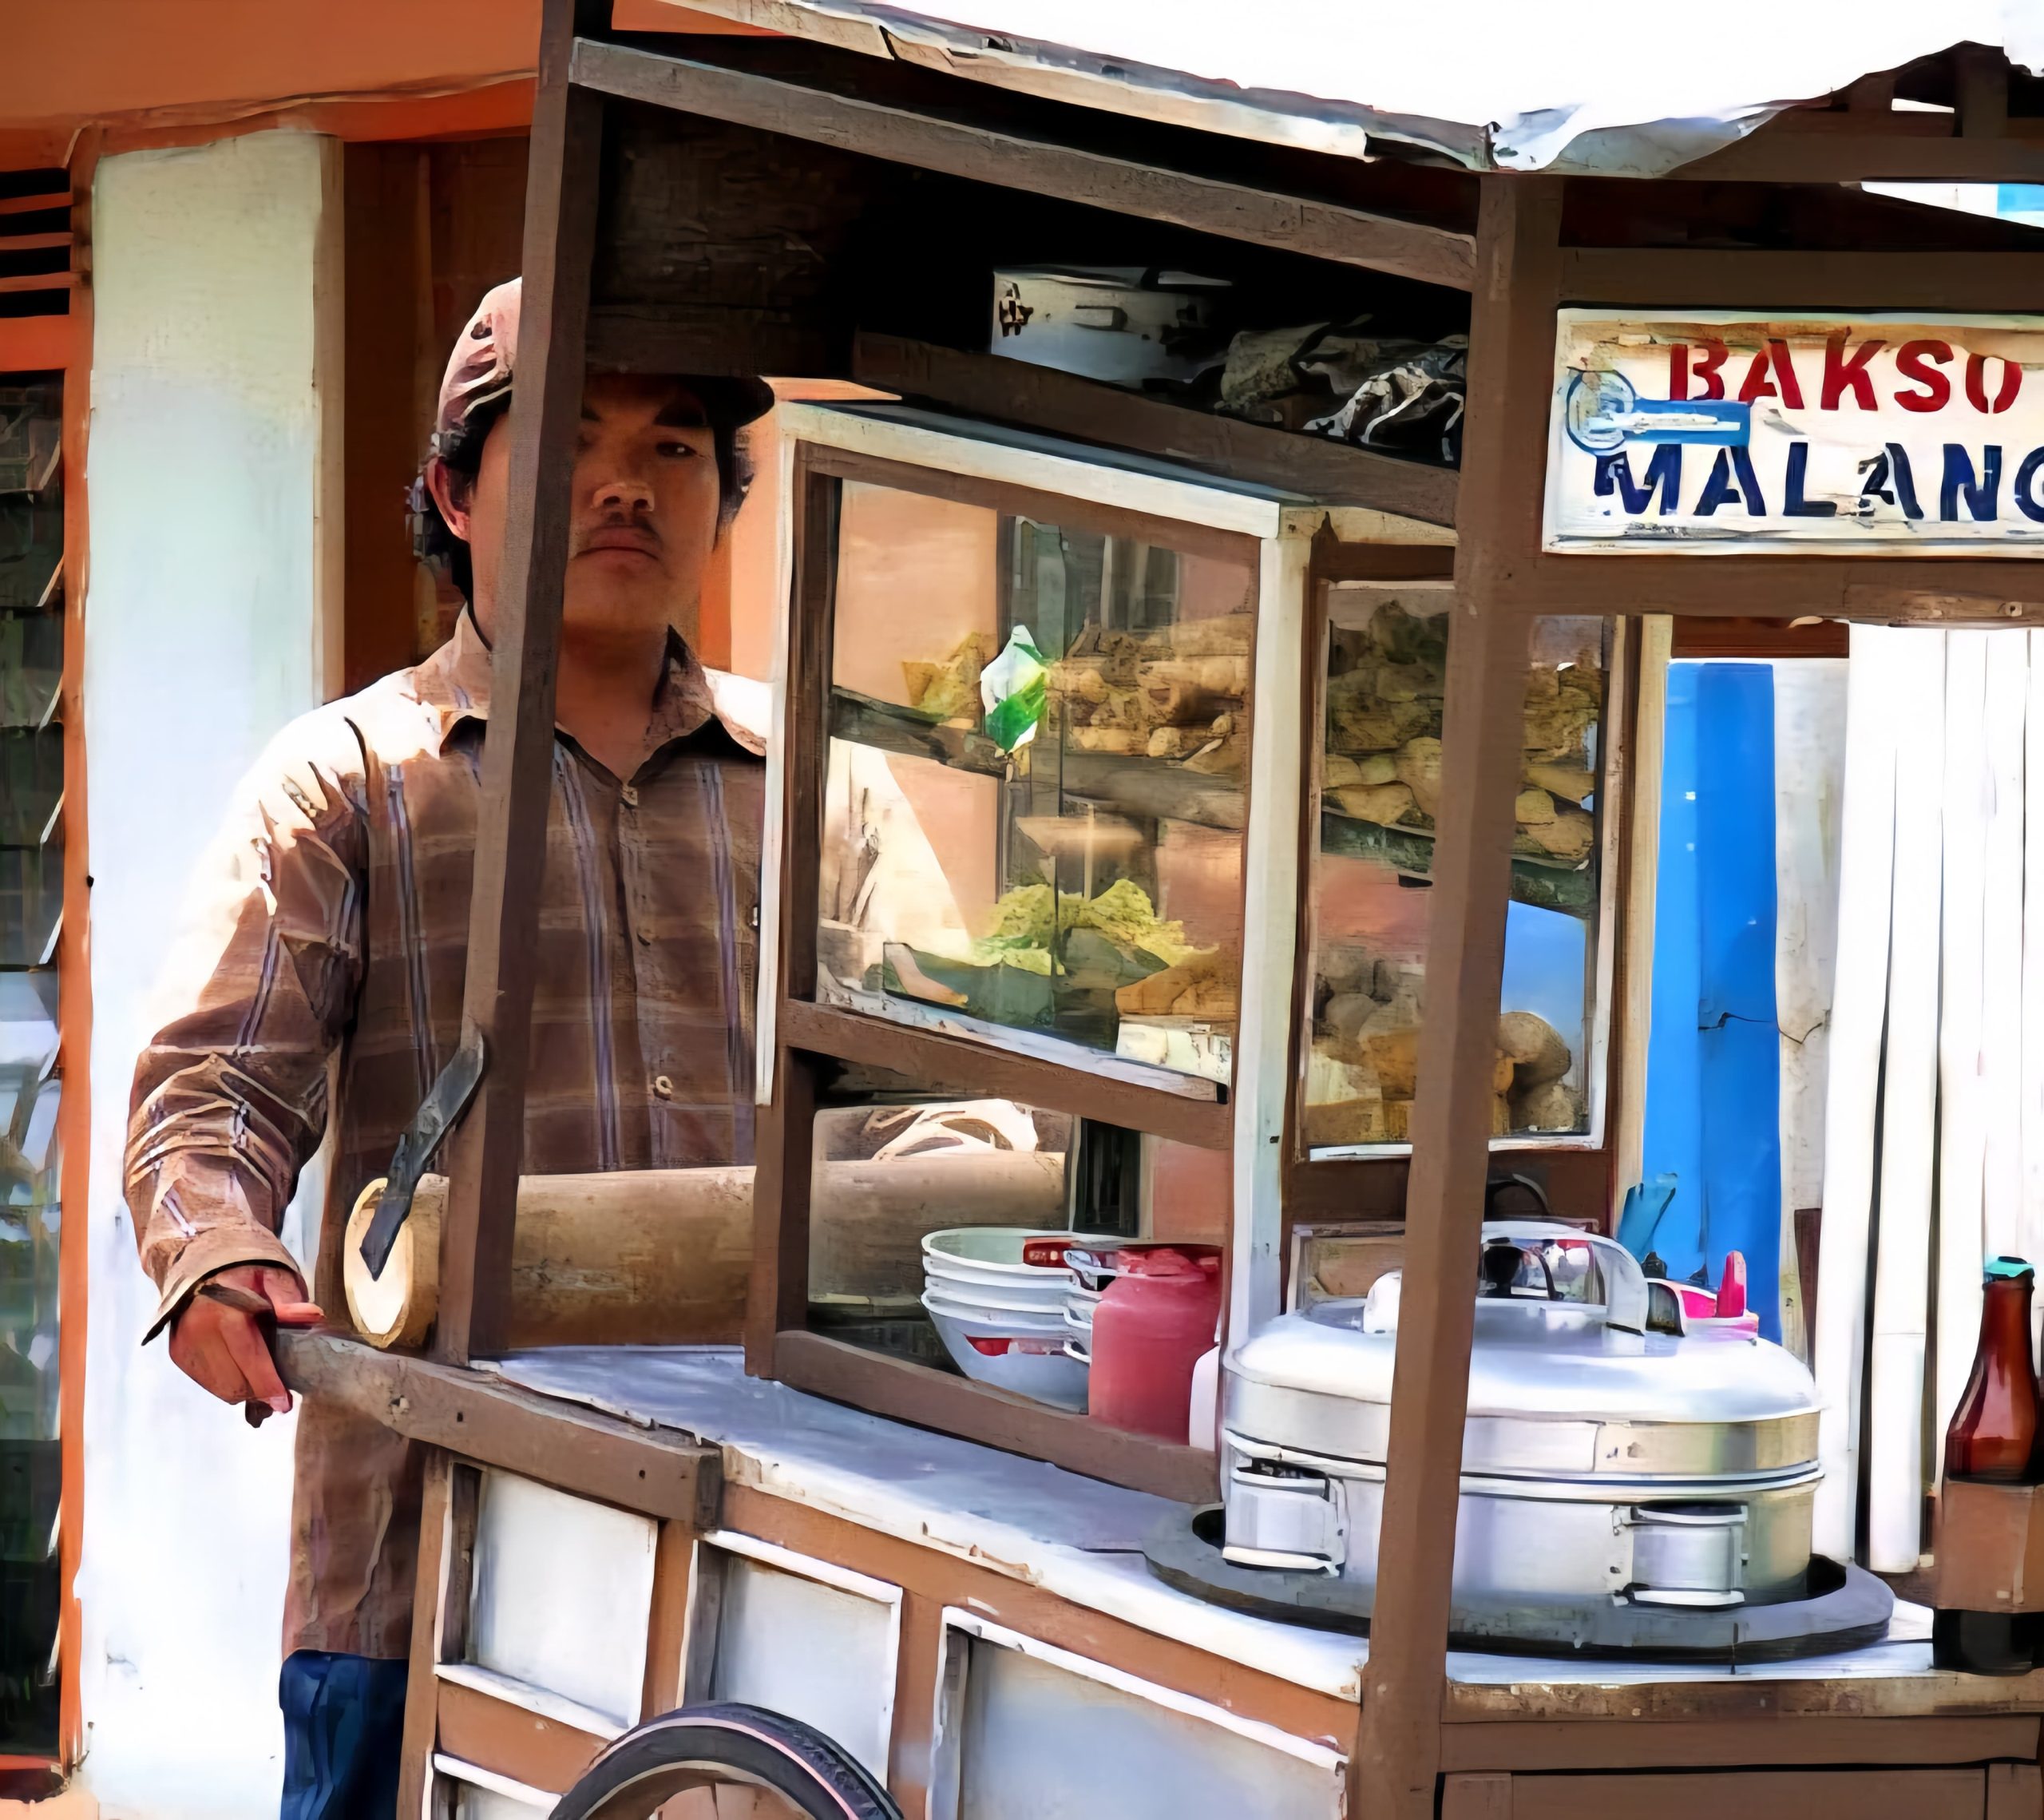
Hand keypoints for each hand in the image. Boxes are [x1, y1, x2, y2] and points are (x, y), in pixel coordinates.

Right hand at [168, 1264, 322, 1425]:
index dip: (268, 1384)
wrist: (200, 1259)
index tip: (283, 1404)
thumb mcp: (274, 1275)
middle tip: (279, 1388)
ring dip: (243, 1390)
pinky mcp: (177, 1352)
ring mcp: (184, 1343)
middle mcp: (198, 1330)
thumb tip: (312, 1315)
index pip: (250, 1358)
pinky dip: (227, 1382)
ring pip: (219, 1388)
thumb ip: (290, 1299)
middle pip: (233, 1381)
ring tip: (262, 1379)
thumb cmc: (245, 1267)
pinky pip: (207, 1381)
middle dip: (259, 1391)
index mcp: (225, 1311)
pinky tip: (242, 1369)